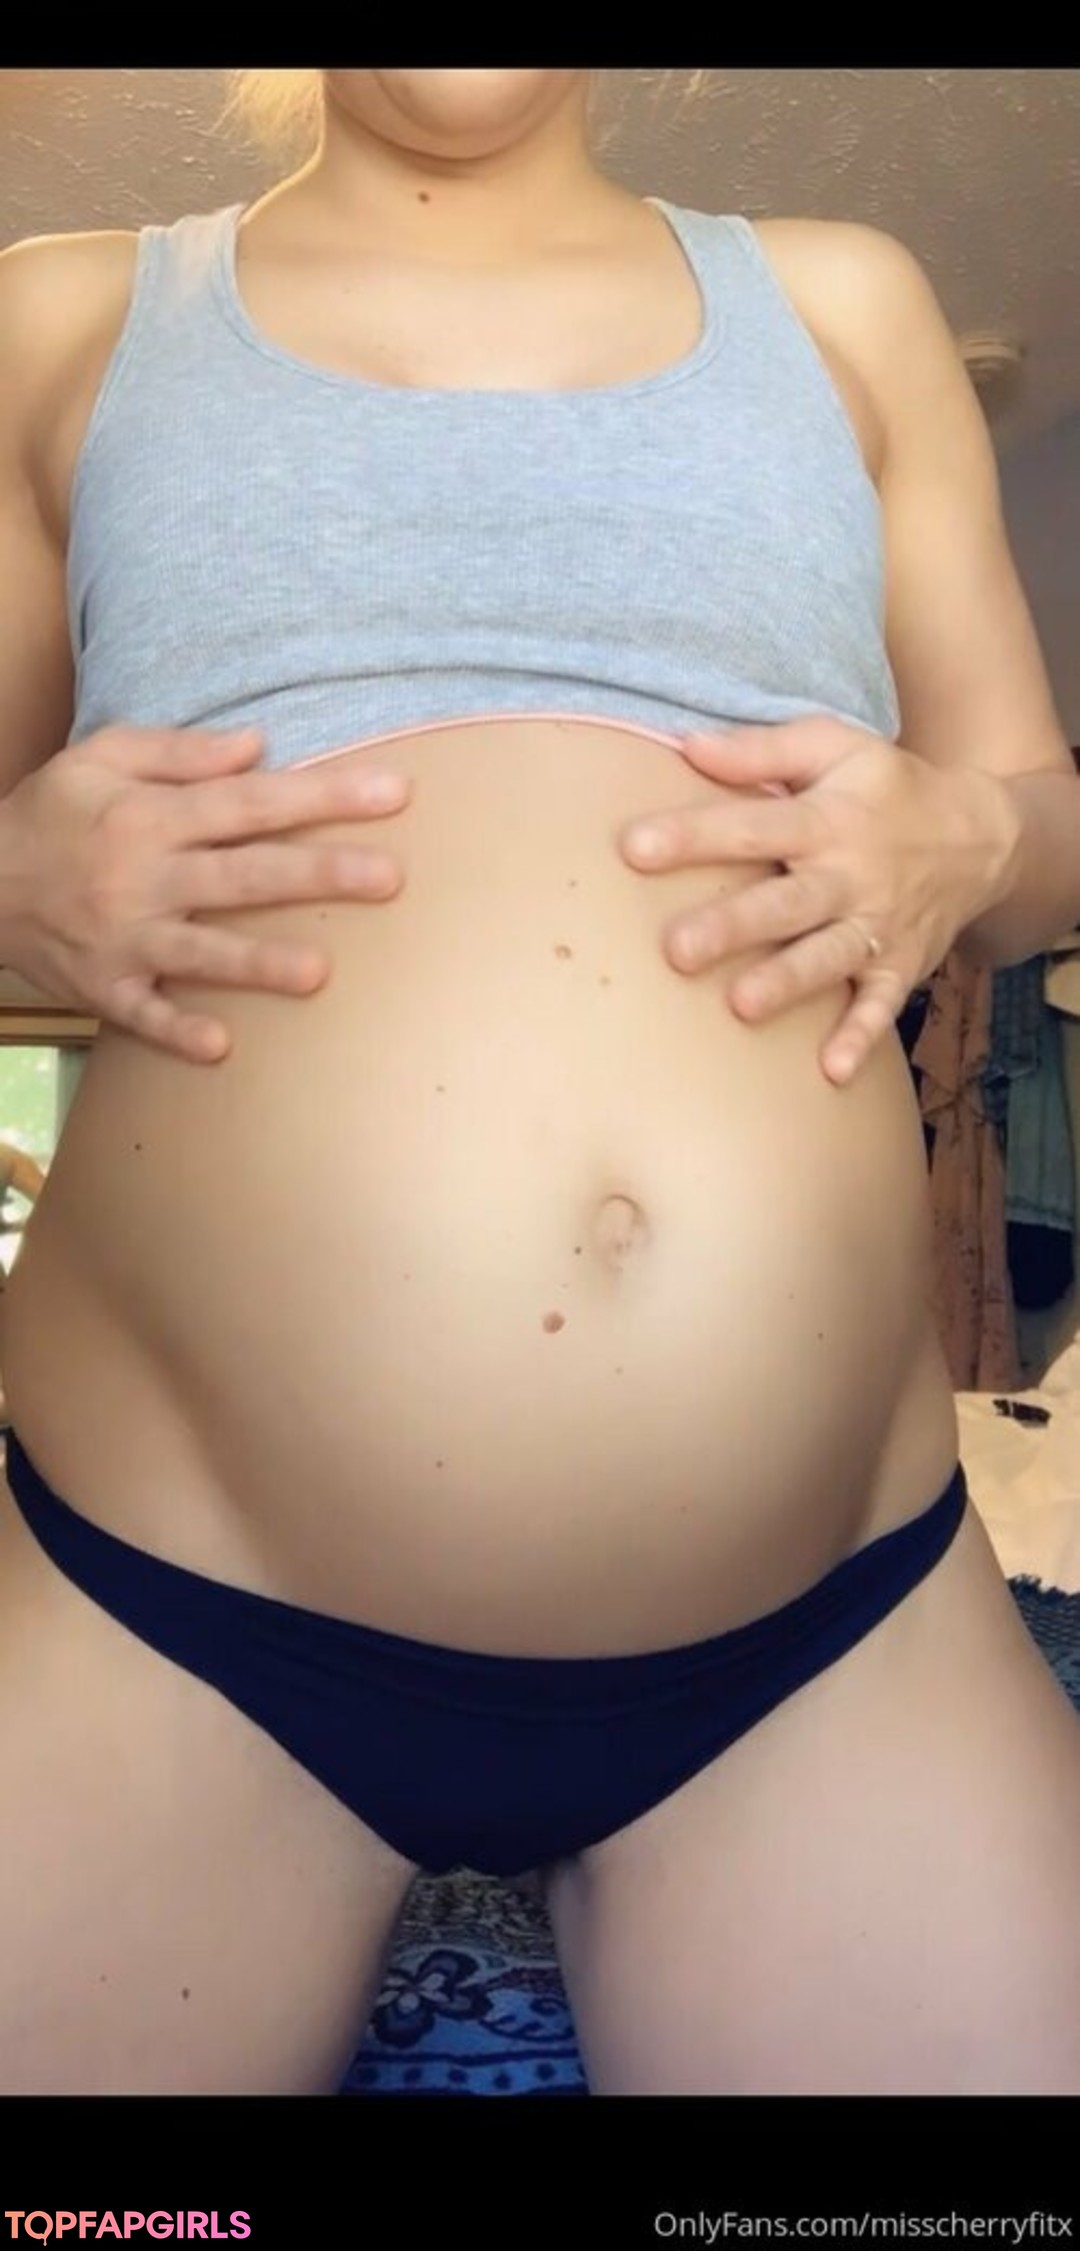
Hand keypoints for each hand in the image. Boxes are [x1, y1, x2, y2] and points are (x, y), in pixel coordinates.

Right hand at [0, 723, 409, 1062]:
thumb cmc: (49, 815)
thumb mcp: (98, 757)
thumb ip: (180, 752)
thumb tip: (257, 746)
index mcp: (150, 815)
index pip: (251, 802)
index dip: (322, 797)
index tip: (392, 794)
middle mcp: (142, 876)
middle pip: (243, 874)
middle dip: (318, 874)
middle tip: (390, 877)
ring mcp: (123, 937)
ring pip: (200, 950)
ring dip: (257, 963)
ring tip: (318, 973)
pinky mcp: (102, 986)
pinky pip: (142, 1014)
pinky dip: (175, 1030)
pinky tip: (219, 1045)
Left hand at [619, 715, 1018, 1083]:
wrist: (982, 836)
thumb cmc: (886, 788)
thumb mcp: (835, 746)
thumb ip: (761, 751)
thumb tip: (687, 747)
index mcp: (828, 818)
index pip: (753, 825)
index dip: (694, 835)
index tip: (632, 847)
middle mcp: (852, 875)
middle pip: (786, 903)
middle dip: (733, 927)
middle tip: (675, 950)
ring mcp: (878, 926)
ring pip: (827, 958)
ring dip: (787, 983)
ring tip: (741, 1006)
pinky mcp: (900, 966)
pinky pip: (882, 1005)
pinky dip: (861, 1038)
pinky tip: (830, 1071)